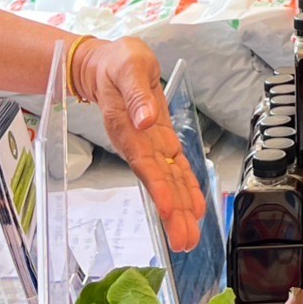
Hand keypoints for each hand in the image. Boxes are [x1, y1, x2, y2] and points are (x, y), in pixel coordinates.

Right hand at [68, 36, 207, 251]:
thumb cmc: (117, 62)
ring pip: (168, 180)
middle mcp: (138, 143)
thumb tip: (144, 120)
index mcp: (127, 128)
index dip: (158, 187)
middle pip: (158, 181)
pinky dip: (186, 188)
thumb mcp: (128, 66)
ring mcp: (150, 145)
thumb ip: (136, 93)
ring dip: (179, 208)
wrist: (108, 64)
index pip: (144, 163)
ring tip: (190, 237)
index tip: (168, 210)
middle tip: (184, 241)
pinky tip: (195, 208)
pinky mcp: (160, 141)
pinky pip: (175, 168)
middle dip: (172, 212)